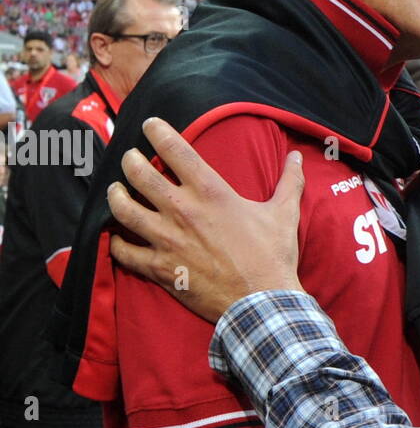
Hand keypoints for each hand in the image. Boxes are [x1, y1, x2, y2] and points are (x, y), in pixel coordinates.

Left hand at [108, 117, 304, 322]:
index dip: (156, 131)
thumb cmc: (272, 256)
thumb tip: (296, 156)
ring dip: (116, 196)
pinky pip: (125, 252)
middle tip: (130, 160)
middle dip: (129, 161)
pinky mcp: (160, 268)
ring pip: (123, 209)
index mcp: (210, 192)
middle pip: (138, 174)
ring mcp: (167, 240)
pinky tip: (117, 237)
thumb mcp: (283, 214)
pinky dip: (117, 243)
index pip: (174, 149)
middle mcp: (182, 210)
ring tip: (116, 191)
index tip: (150, 125)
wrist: (262, 302)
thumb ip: (289, 181)